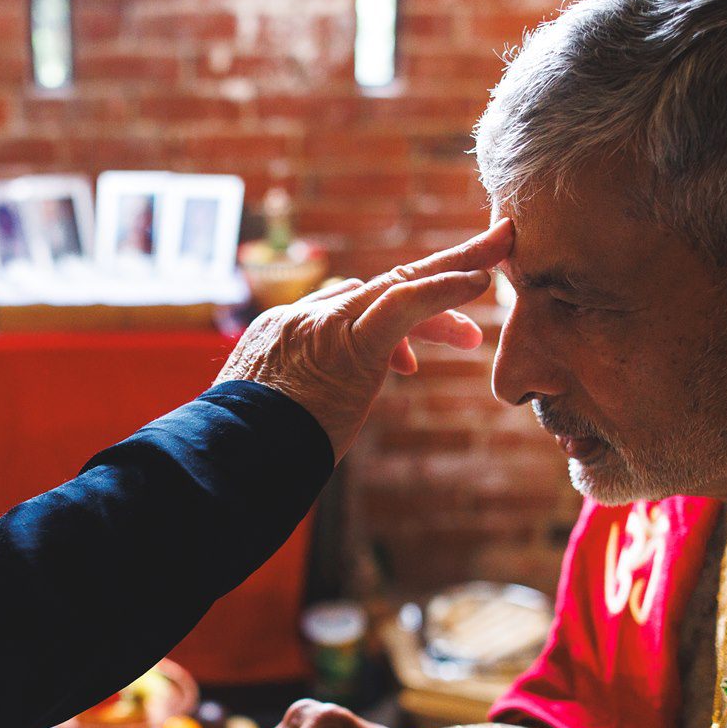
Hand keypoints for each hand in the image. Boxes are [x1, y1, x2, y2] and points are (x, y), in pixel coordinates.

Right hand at [216, 221, 512, 458]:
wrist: (232, 460)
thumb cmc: (249, 456)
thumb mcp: (268, 417)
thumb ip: (292, 399)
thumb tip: (312, 412)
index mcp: (282, 333)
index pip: (345, 306)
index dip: (390, 316)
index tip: (420, 339)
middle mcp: (303, 317)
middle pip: (380, 285)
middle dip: (433, 279)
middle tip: (481, 277)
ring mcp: (324, 324)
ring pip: (398, 283)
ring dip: (453, 271)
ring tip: (494, 266)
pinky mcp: (349, 342)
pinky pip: (404, 303)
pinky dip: (443, 289)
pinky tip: (479, 279)